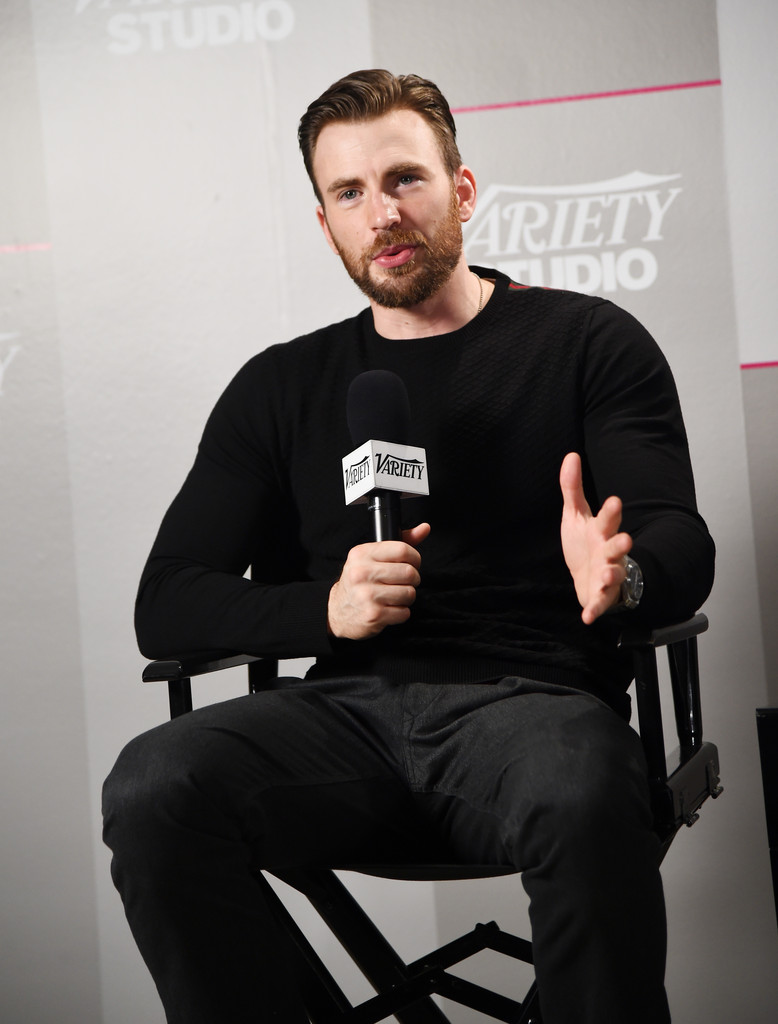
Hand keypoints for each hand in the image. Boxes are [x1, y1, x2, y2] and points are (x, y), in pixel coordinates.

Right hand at [327, 523, 430, 639]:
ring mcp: (367, 595)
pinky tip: (389, 608)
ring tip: (394, 596)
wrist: (336, 611)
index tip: (413, 563)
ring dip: (407, 597)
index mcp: (361, 554)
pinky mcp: (373, 615)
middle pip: (409, 572)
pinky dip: (401, 612)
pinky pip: (404, 612)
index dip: (415, 557)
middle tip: (404, 582)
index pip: (402, 549)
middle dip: (413, 579)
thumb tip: (424, 528)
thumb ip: (398, 544)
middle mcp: (361, 573)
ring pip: (409, 593)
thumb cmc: (358, 582)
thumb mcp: (371, 558)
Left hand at [559, 453, 631, 624]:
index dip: (611, 511)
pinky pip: (599, 604)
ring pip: (614, 575)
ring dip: (612, 575)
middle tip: (626, 540)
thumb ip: (572, 488)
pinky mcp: (599, 596)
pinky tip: (586, 617)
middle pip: (617, 547)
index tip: (614, 501)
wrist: (588, 577)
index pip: (607, 519)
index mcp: (601, 531)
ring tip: (608, 574)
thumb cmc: (585, 544)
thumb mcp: (575, 515)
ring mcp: (606, 575)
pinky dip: (594, 610)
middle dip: (621, 544)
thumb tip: (570, 455)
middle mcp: (608, 553)